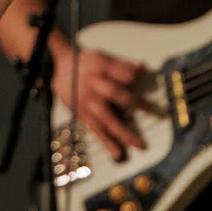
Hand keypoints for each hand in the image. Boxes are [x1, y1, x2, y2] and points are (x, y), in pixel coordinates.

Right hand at [48, 42, 146, 161]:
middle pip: (116, 94)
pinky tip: (118, 153)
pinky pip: (96, 129)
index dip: (133, 76)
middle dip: (135, 102)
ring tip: (139, 145)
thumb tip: (143, 67)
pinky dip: (107, 142)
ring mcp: (88, 101)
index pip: (121, 71)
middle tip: (151, 110)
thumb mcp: (103, 57)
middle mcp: (93, 84)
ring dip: (124, 133)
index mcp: (100, 66)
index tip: (144, 79)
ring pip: (107, 118)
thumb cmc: (86, 63)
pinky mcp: (82, 113)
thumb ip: (122, 64)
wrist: (60, 67)